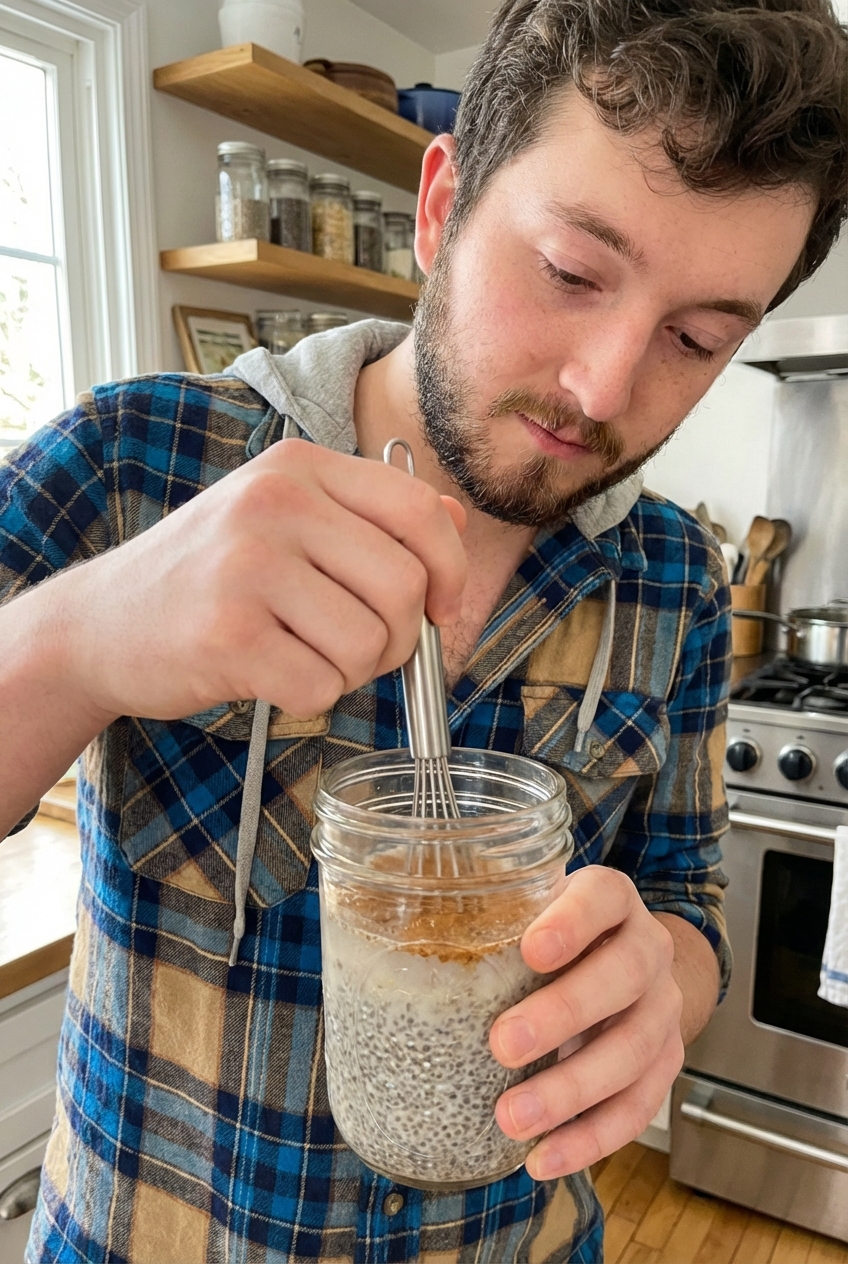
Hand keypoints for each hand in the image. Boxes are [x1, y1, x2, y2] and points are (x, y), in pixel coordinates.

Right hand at [61, 438, 466, 721]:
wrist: (98, 623)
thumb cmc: (206, 576)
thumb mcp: (285, 521)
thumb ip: (370, 516)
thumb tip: (456, 518)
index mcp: (299, 468)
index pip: (420, 510)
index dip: (449, 570)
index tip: (438, 606)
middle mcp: (275, 504)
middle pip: (404, 587)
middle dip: (400, 638)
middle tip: (361, 648)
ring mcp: (247, 566)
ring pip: (369, 644)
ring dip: (351, 672)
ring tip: (303, 656)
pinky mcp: (226, 635)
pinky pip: (321, 687)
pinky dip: (309, 698)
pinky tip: (269, 675)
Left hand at [490, 866, 684, 1180]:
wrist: (627, 964)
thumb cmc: (555, 934)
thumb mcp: (530, 911)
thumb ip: (490, 917)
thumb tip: (400, 934)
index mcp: (613, 900)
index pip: (604, 897)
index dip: (574, 922)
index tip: (532, 950)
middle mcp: (648, 949)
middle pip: (624, 975)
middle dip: (564, 1013)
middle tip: (504, 1044)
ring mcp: (663, 1008)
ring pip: (633, 1049)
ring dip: (571, 1090)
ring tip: (512, 1117)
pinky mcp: (665, 1063)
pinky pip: (637, 1107)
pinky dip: (591, 1138)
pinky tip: (545, 1157)